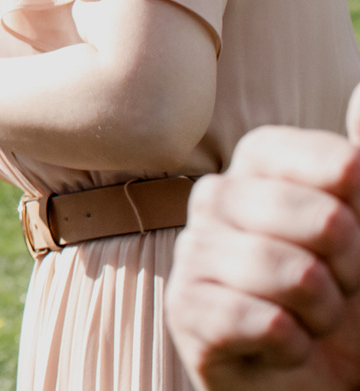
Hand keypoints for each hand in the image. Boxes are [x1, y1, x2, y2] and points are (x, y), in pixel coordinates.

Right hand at [169, 100, 359, 390]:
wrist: (323, 377)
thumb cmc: (348, 296)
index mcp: (260, 166)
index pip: (323, 161)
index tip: (354, 233)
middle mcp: (217, 199)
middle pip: (319, 219)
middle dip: (349, 270)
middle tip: (334, 289)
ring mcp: (195, 254)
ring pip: (292, 274)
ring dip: (324, 315)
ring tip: (309, 322)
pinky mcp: (187, 314)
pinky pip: (261, 321)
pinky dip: (293, 345)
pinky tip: (282, 345)